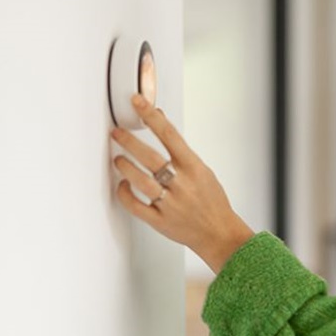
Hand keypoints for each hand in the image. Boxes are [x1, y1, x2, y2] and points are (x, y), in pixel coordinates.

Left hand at [110, 94, 253, 273]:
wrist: (219, 233)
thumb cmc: (212, 201)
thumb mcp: (203, 171)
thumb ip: (181, 152)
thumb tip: (161, 122)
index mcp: (195, 169)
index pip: (170, 135)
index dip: (152, 116)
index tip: (138, 102)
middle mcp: (182, 184)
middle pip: (150, 157)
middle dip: (129, 141)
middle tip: (117, 132)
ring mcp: (170, 204)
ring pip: (139, 181)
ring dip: (125, 166)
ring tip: (118, 158)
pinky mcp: (160, 221)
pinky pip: (135, 205)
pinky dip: (125, 193)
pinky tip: (123, 184)